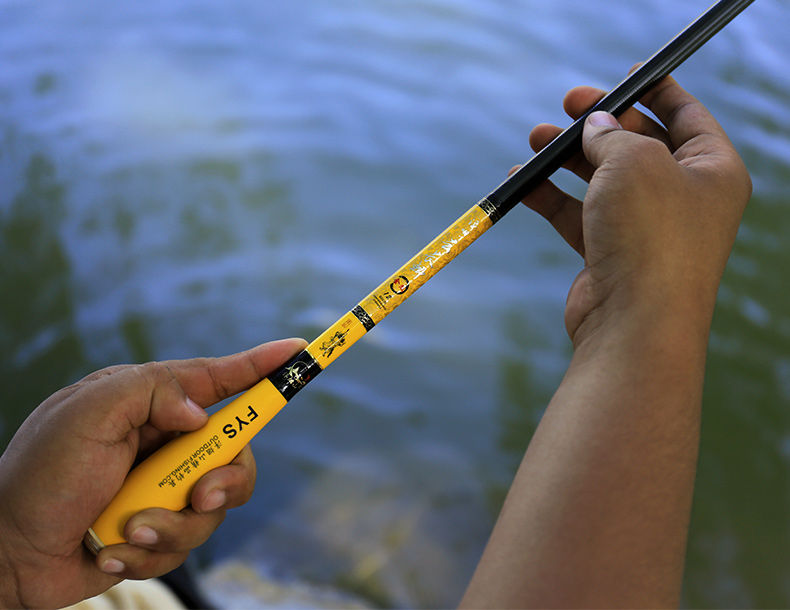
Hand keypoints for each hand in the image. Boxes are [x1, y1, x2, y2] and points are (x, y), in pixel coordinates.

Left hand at [0, 337, 305, 607]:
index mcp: (152, 404)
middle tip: (200, 493)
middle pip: (236, 452)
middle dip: (226, 478)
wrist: (7, 552)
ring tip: (129, 530)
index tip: (300, 351)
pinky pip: (188, 541)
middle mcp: (166, 443)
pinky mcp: (160, 529)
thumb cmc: (39, 475)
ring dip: (173, 524)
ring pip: (216, 505)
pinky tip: (112, 550)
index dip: (262, 366)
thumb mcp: (87, 412)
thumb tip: (201, 415)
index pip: (221, 380)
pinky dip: (151, 551)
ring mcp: (165, 487)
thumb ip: (150, 392)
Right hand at [519, 75, 750, 344]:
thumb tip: (595, 127)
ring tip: (535, 138)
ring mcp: (645, 229)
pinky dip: (551, 197)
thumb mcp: (634, 161)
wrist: (634, 322)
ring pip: (603, 180)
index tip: (625, 77)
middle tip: (569, 105)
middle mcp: (683, 200)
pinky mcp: (611, 253)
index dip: (656, 92)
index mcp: (712, 171)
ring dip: (568, 158)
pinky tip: (523, 182)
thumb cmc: (651, 236)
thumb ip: (612, 135)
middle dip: (600, 124)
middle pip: (639, 146)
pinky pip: (579, 214)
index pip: (686, 116)